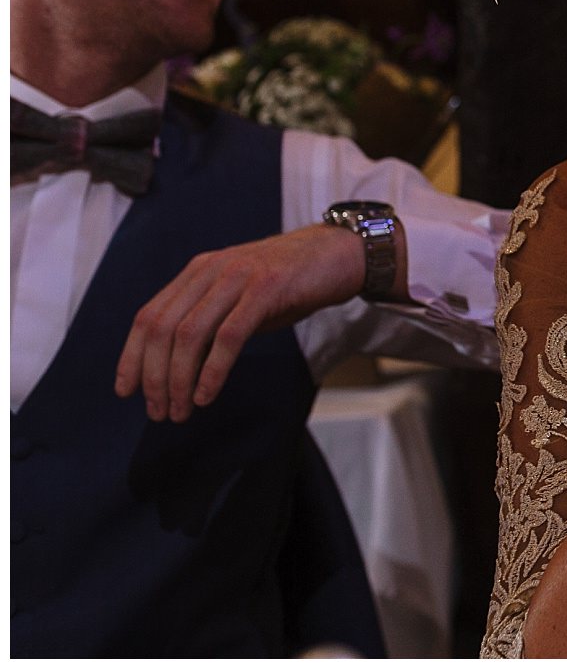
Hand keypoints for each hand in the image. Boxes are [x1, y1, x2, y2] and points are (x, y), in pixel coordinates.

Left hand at [114, 222, 374, 420]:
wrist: (341, 254)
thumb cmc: (292, 283)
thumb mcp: (241, 299)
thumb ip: (212, 322)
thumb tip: (179, 370)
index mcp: (199, 271)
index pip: (149, 316)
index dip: (131, 356)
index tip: (126, 391)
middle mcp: (211, 270)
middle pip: (162, 328)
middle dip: (154, 376)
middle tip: (159, 411)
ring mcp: (238, 277)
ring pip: (190, 334)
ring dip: (178, 379)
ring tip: (181, 410)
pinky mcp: (267, 288)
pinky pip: (228, 335)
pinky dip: (212, 370)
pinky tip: (207, 395)